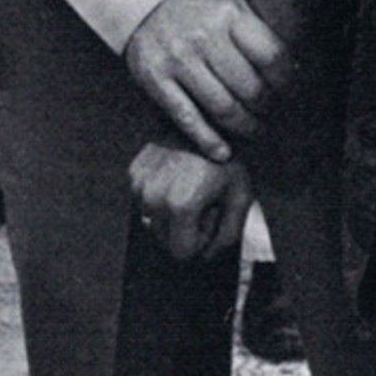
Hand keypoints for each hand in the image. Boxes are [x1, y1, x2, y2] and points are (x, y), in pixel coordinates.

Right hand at [122, 0, 288, 161]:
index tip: (287, 95)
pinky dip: (208, 140)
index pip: (271, 57)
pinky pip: (187, 117)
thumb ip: (259, 37)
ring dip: (244, 127)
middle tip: (270, 116)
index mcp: (230, 14)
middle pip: (249, 87)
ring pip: (222, 107)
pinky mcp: (154, 78)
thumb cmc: (202, 17)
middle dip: (266, 109)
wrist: (146, 8)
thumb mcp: (233, 11)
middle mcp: (204, 34)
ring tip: (253, 131)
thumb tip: (294, 74)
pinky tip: (223, 152)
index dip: (285, 83)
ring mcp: (177, 57)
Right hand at [128, 142, 251, 261]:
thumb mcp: (241, 197)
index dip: (200, 239)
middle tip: (201, 200)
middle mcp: (153, 196)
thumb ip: (228, 236)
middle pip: (164, 240)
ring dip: (170, 213)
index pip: (181, 252)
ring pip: (152, 221)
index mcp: (179, 204)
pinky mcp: (134, 171)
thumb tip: (207, 256)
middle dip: (184, 228)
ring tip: (189, 187)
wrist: (207, 120)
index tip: (210, 214)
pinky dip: (159, 196)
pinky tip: (176, 177)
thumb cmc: (228, 156)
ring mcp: (140, 182)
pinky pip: (144, 201)